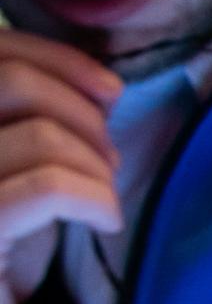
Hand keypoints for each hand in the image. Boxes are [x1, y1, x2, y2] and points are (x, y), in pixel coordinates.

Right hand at [0, 31, 123, 303]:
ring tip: (102, 198)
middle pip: (12, 83)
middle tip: (107, 160)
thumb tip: (102, 88)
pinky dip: (94, 198)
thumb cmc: (6, 245)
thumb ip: (38, 122)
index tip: (109, 90)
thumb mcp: (21, 170)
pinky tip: (106, 222)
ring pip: (40, 137)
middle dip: (81, 113)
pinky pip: (47, 190)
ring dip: (94, 165)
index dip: (56, 59)